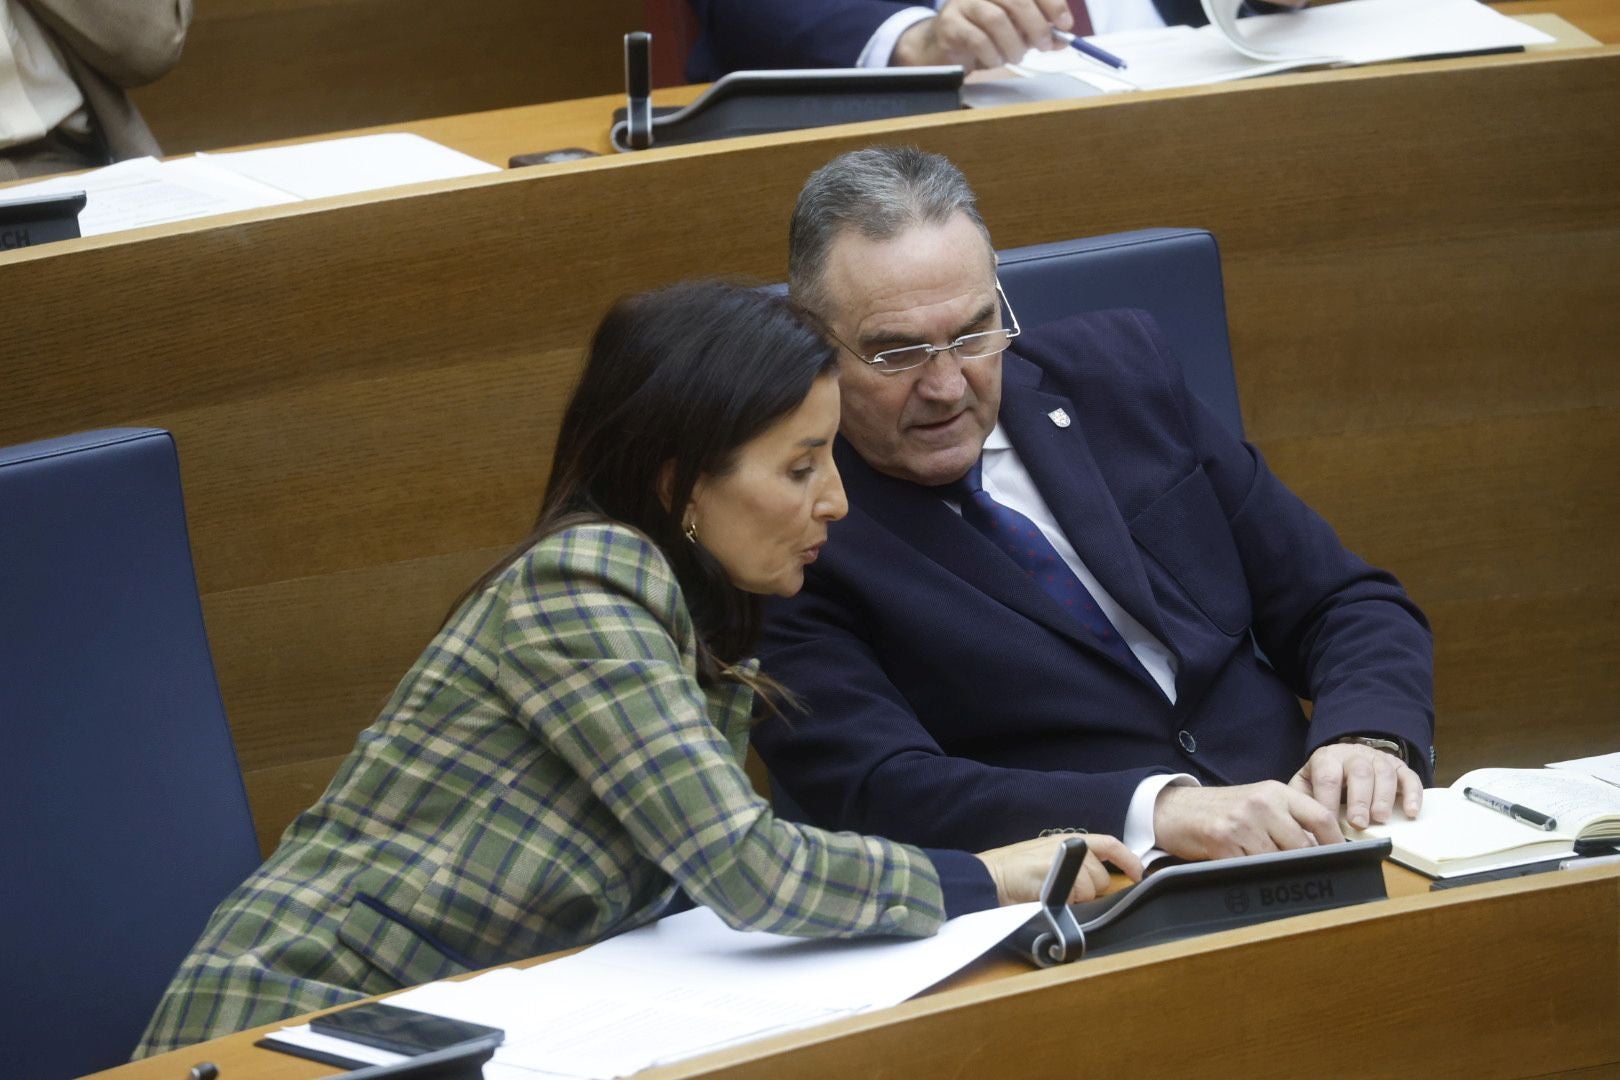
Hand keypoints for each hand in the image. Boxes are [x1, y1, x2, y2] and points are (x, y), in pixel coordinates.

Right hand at [893, 0, 1072, 71]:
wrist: (940, 48)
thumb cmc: (980, 36)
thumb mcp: (1014, 32)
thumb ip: (1036, 32)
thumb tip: (1060, 40)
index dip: (1052, 4)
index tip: (1065, 25)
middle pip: (1016, 0)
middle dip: (1035, 25)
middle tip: (1042, 45)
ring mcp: (963, 3)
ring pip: (996, 19)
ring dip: (1012, 44)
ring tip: (1015, 56)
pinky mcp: (949, 24)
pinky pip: (977, 39)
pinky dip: (992, 54)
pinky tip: (995, 60)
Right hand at [976, 833, 1142, 904]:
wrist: (989, 876)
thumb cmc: (1014, 871)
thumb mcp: (1047, 857)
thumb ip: (1071, 863)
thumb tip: (1093, 880)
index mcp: (1068, 840)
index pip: (1108, 844)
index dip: (1128, 858)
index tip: (1138, 873)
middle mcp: (1069, 846)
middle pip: (1100, 876)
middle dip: (1090, 890)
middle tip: (1065, 892)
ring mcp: (1063, 861)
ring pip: (1089, 889)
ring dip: (1076, 898)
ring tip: (1052, 894)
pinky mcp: (1057, 876)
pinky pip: (1074, 897)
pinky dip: (1065, 903)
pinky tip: (1047, 898)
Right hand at [1152, 781, 1343, 860]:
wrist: (1176, 809)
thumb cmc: (1222, 809)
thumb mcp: (1258, 802)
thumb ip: (1288, 818)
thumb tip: (1322, 849)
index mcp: (1275, 791)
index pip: (1320, 816)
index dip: (1335, 842)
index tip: (1340, 858)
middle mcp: (1262, 803)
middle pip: (1302, 845)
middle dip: (1303, 863)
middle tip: (1301, 873)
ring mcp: (1242, 822)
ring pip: (1278, 860)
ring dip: (1275, 870)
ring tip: (1264, 866)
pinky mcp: (1223, 840)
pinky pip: (1251, 868)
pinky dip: (1251, 872)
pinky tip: (1242, 865)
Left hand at [1290, 742, 1422, 829]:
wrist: (1343, 760)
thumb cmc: (1323, 781)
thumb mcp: (1306, 787)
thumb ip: (1304, 803)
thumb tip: (1304, 832)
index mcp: (1327, 758)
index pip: (1327, 777)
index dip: (1328, 801)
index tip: (1329, 824)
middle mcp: (1353, 754)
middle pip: (1359, 772)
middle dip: (1359, 800)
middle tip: (1359, 824)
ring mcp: (1377, 759)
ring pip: (1384, 773)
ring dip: (1383, 798)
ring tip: (1380, 819)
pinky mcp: (1398, 766)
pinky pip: (1409, 776)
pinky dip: (1413, 794)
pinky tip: (1411, 812)